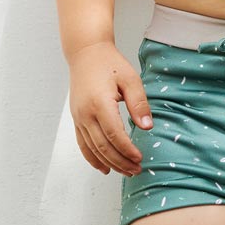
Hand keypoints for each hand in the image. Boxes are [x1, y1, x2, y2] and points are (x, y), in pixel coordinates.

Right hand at [67, 41, 152, 175]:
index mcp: (100, 103)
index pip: (114, 135)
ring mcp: (78, 118)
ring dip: (109, 163)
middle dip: (120, 161)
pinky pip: (83, 144)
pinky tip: (104, 167)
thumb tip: (147, 126)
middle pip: (103, 147)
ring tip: (126, 171)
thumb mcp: (130, 79)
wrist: (86, 54)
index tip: (140, 158)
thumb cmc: (110, 64)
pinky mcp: (76, 119)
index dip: (127, 150)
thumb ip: (138, 103)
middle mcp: (85, 114)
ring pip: (92, 149)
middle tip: (136, 170)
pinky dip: (92, 158)